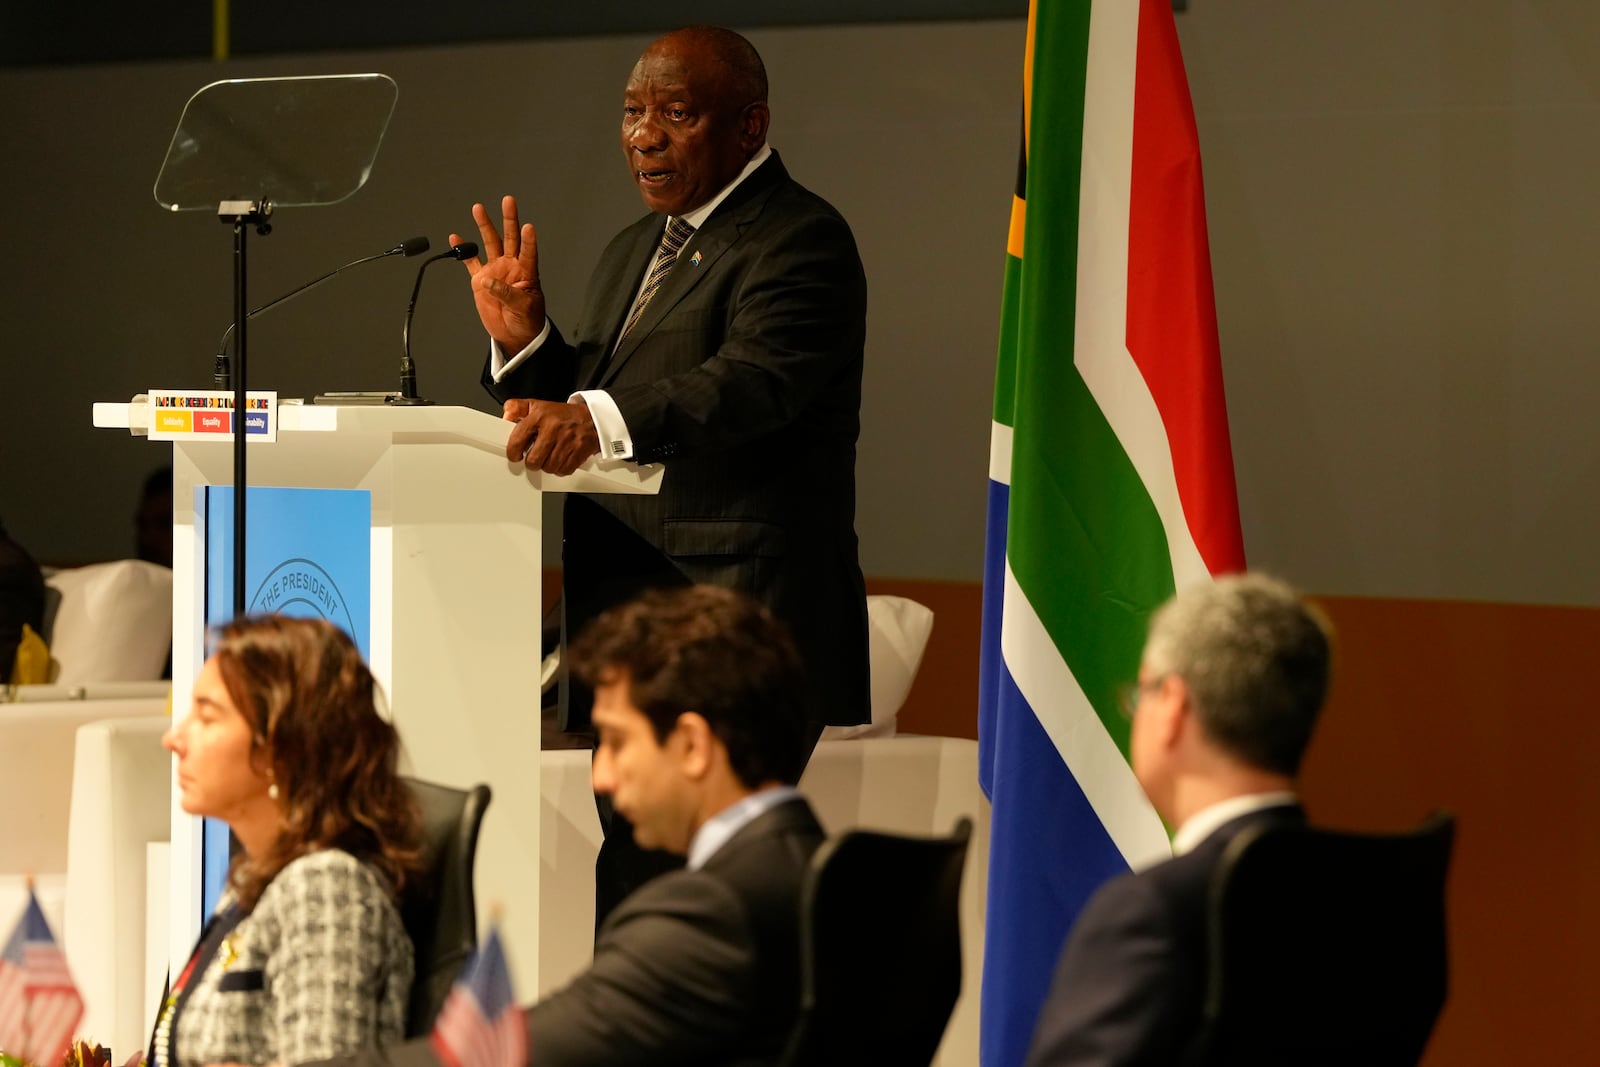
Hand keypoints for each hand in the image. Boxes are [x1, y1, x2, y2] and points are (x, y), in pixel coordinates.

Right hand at [450, 194, 545, 351]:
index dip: (528, 240)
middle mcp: (511, 266)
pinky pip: (470, 261)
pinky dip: (463, 250)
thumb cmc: (527, 320)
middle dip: (509, 219)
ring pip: (490, 243)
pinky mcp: (480, 280)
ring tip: (478, 208)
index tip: (528, 227)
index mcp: (526, 272)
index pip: (528, 252)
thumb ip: (506, 293)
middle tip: (508, 201)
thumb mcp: (522, 308)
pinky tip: (456, 238)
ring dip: (485, 226)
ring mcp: (495, 270)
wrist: (514, 334)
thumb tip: (488, 280)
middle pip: (510, 238)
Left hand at [503, 398, 600, 475]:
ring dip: (547, 466)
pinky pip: (563, 470)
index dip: (513, 452)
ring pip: (548, 468)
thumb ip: (516, 408)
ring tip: (549, 456)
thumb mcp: (537, 405)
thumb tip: (505, 417)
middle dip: (532, 462)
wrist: (591, 418)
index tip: (515, 455)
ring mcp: (567, 441)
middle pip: (534, 460)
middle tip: (535, 457)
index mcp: (540, 416)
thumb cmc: (562, 415)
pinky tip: (560, 458)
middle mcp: (553, 428)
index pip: (518, 440)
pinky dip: (560, 468)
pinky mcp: (579, 451)